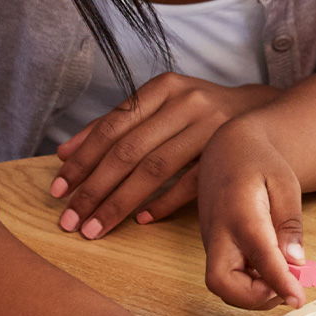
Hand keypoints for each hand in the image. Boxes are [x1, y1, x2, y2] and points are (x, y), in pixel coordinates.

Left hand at [51, 74, 276, 238]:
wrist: (257, 113)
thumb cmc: (196, 113)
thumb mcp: (158, 107)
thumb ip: (113, 126)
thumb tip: (64, 153)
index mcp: (163, 88)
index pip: (112, 127)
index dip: (82, 160)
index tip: (58, 189)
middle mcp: (186, 103)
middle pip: (129, 151)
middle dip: (94, 189)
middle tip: (70, 219)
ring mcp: (210, 128)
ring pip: (155, 169)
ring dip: (120, 203)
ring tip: (95, 227)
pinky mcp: (227, 154)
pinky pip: (190, 184)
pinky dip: (163, 203)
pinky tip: (141, 220)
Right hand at [199, 120, 307, 309]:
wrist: (228, 148)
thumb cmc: (259, 162)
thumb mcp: (285, 184)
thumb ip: (289, 224)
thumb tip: (296, 262)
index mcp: (240, 212)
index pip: (259, 256)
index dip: (279, 282)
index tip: (298, 299)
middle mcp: (219, 232)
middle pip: (221, 283)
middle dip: (253, 299)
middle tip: (287, 287)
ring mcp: (212, 242)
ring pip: (222, 285)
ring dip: (253, 294)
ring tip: (284, 274)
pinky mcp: (215, 248)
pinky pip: (227, 277)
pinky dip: (249, 284)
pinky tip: (272, 267)